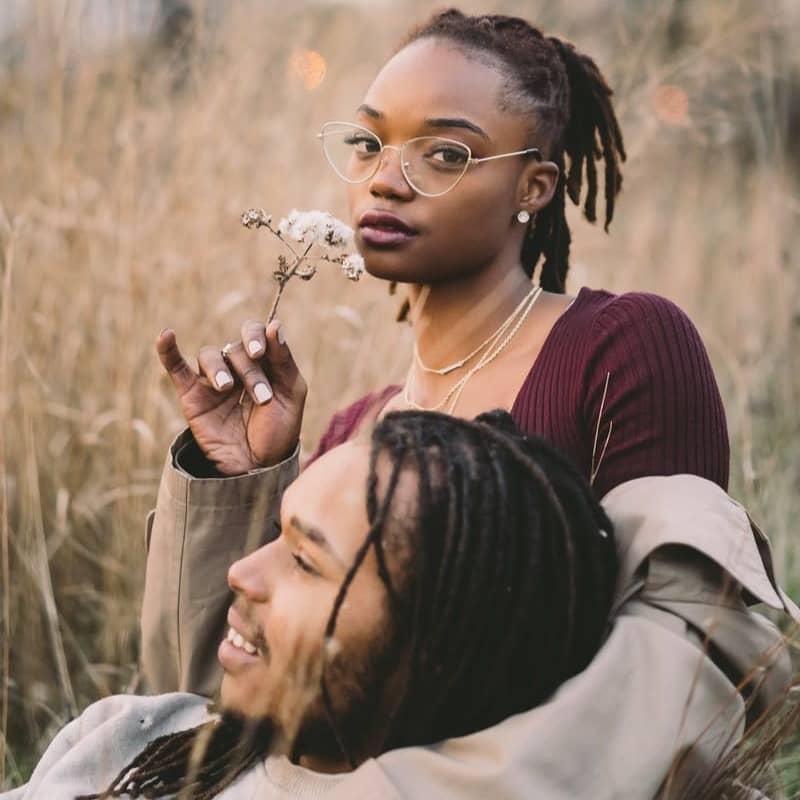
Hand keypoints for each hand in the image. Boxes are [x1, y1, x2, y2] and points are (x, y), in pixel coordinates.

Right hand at [157, 320, 306, 474]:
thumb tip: (275, 324)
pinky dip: (168, 351)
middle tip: (261, 398)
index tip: (260, 352)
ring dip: (218, 369)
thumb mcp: (291, 395)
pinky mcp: (192, 396)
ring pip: (210, 356)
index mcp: (264, 363)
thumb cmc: (278, 431)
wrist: (257, 467)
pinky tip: (166, 335)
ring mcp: (213, 381)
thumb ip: (284, 360)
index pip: (256, 333)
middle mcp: (238, 368)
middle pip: (236, 350)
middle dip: (250, 371)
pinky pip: (176, 368)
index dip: (256, 336)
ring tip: (226, 389)